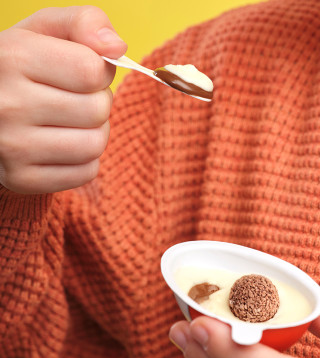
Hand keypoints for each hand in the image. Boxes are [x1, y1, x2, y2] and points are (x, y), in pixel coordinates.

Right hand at [0, 6, 126, 193]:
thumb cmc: (23, 70)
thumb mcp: (43, 33)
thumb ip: (83, 24)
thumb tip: (117, 46)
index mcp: (12, 59)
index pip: (91, 70)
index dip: (99, 71)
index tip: (84, 72)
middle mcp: (7, 105)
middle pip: (97, 110)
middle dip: (98, 102)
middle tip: (77, 99)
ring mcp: (12, 147)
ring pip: (94, 145)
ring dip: (94, 132)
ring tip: (73, 122)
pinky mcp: (23, 179)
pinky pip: (86, 173)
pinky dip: (85, 160)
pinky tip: (64, 145)